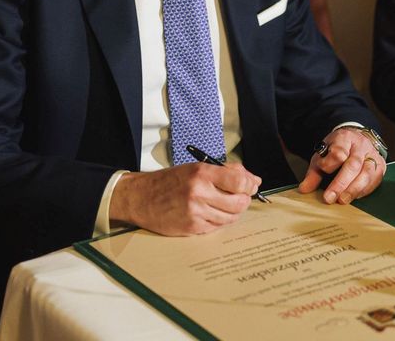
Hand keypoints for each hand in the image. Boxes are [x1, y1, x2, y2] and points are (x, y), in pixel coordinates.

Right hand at [110, 163, 261, 235]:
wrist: (141, 198)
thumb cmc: (169, 182)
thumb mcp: (196, 168)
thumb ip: (226, 171)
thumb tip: (253, 180)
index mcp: (202, 173)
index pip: (240, 182)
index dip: (250, 185)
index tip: (251, 186)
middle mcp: (199, 192)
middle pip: (239, 203)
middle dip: (244, 201)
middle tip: (239, 197)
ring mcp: (196, 212)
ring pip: (231, 217)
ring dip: (233, 212)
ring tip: (223, 205)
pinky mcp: (192, 227)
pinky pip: (217, 227)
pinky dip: (219, 221)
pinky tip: (210, 213)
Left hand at [298, 127, 385, 204]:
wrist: (357, 139)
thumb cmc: (338, 149)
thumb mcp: (322, 155)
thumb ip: (314, 173)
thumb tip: (304, 189)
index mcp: (344, 138)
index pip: (339, 152)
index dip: (329, 164)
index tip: (321, 171)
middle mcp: (361, 146)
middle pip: (353, 165)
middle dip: (341, 184)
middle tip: (330, 198)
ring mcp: (372, 155)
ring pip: (366, 173)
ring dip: (353, 189)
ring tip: (342, 200)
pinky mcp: (380, 165)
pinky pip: (374, 180)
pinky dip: (364, 190)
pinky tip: (354, 197)